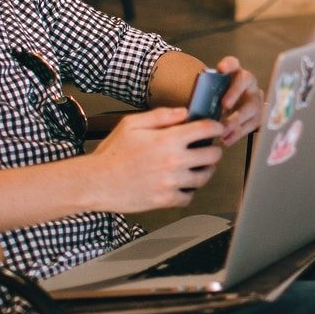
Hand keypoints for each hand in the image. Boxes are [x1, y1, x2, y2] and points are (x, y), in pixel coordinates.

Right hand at [87, 106, 223, 210]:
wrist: (97, 182)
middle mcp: (174, 161)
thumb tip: (184, 113)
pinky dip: (190, 191)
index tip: (217, 127)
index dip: (216, 126)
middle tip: (210, 148)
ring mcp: (171, 182)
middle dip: (214, 149)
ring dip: (206, 170)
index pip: (205, 130)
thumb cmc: (112, 153)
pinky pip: (189, 197)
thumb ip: (161, 116)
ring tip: (201, 166)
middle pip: (212, 155)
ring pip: (204, 177)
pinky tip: (184, 184)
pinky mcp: (165, 200)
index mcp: (168, 140)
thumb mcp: (132, 124)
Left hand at [214, 55, 262, 145]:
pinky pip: (252, 124)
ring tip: (223, 129)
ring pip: (252, 106)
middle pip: (245, 81)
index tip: (221, 69)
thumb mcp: (212, 94)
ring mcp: (256, 98)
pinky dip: (238, 133)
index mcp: (235, 72)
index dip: (228, 64)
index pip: (233, 63)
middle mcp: (248, 82)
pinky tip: (227, 140)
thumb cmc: (218, 99)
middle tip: (224, 105)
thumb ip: (207, 96)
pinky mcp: (258, 115)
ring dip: (237, 119)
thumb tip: (194, 109)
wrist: (232, 108)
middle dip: (234, 93)